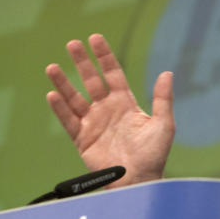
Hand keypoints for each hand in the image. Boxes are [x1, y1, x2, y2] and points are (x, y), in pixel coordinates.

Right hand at [45, 33, 174, 186]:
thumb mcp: (163, 124)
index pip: (113, 74)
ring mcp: (93, 123)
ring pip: (74, 98)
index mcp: (126, 103)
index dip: (104, 57)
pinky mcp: (82, 139)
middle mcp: (107, 110)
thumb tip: (167, 73)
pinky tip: (52, 94)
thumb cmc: (154, 154)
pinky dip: (60, 109)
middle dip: (82, 63)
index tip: (95, 38)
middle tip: (72, 44)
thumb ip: (163, 99)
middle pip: (91, 81)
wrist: (139, 180)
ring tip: (52, 67)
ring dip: (63, 83)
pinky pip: (68, 121)